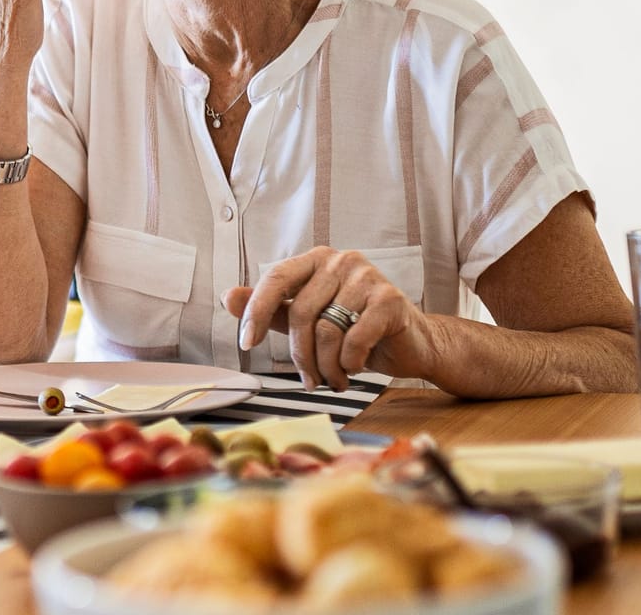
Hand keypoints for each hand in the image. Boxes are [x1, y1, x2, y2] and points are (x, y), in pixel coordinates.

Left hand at [224, 247, 433, 390]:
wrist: (412, 343)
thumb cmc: (357, 330)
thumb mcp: (309, 320)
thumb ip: (272, 309)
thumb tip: (228, 297)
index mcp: (316, 260)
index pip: (275, 278)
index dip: (256, 312)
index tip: (247, 343)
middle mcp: (341, 261)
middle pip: (300, 312)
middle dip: (300, 355)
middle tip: (309, 380)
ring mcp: (368, 277)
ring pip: (326, 330)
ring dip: (326, 366)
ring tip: (334, 378)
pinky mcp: (390, 300)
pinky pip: (354, 339)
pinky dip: (350, 362)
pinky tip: (355, 367)